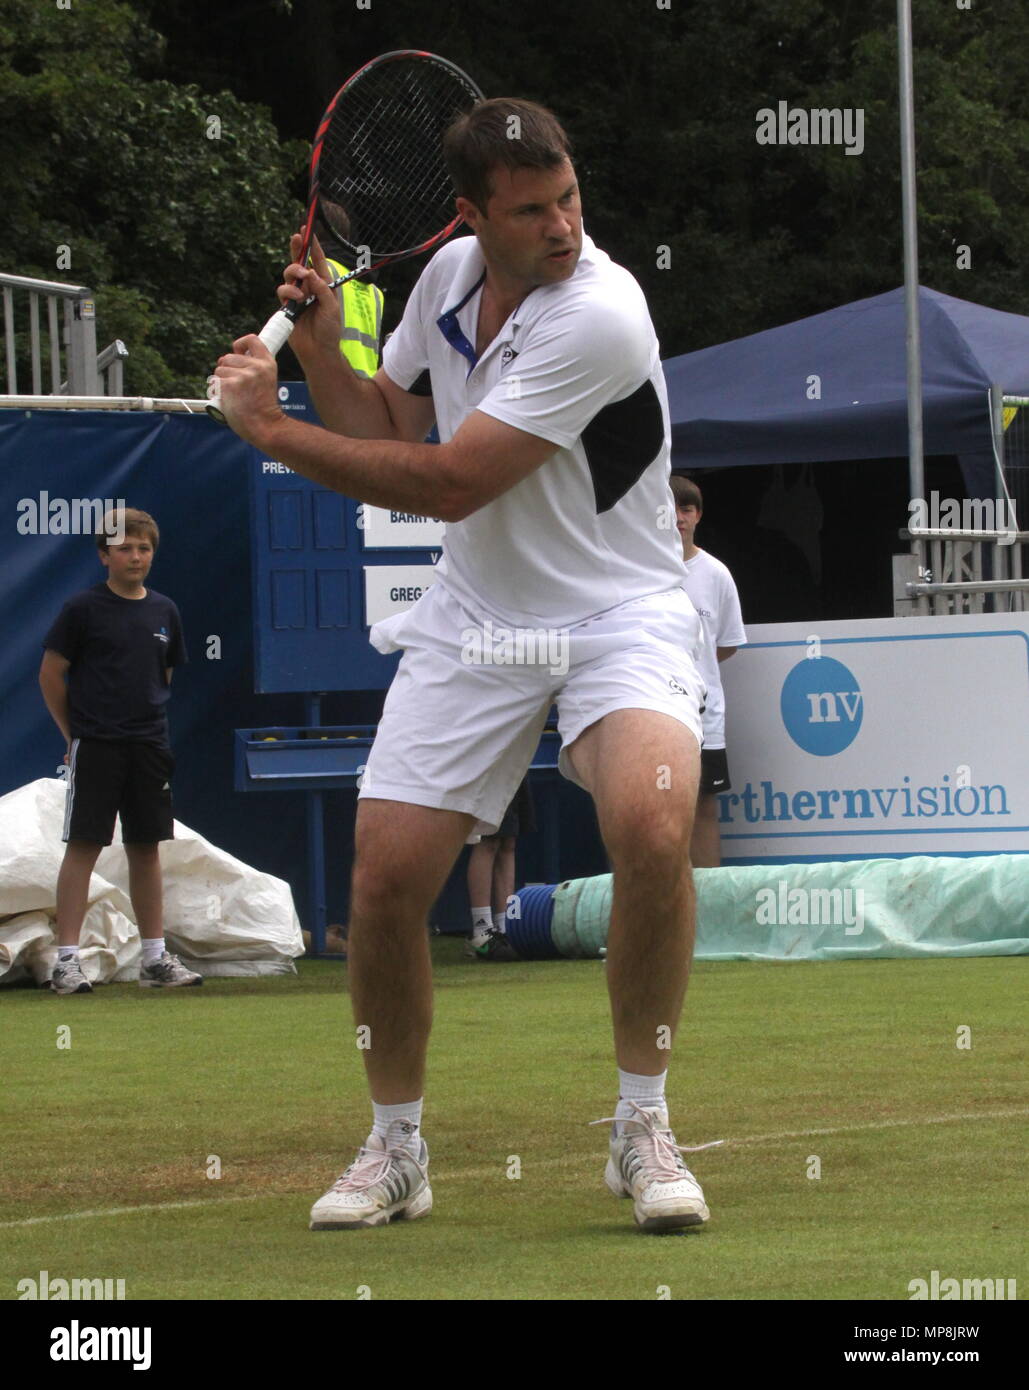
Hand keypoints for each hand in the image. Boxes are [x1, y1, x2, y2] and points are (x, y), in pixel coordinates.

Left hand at [213, 335, 284, 447]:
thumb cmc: (263, 409)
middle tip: (236, 386)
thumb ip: (253, 369)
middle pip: (229, 357)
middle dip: (227, 369)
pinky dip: (217, 390)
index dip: (240, 343)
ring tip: (233, 395)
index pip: (252, 340)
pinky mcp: (230, 385)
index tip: (238, 351)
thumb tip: (227, 360)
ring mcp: (243, 376)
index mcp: (268, 364)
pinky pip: (215, 382)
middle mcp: (256, 366)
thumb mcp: (266, 382)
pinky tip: (228, 399)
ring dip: (221, 381)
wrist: (265, 426)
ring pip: (220, 370)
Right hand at [277, 230, 343, 360]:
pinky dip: (289, 291)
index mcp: (324, 285)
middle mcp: (310, 287)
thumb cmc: (329, 331)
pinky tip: (297, 299)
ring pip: (289, 274)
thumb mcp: (331, 308)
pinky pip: (283, 290)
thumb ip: (322, 289)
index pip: (318, 261)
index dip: (312, 245)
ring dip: (294, 274)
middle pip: (300, 262)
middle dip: (297, 249)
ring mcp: (297, 295)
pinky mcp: (287, 305)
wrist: (318, 350)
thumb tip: (310, 273)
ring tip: (303, 286)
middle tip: (297, 239)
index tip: (307, 229)